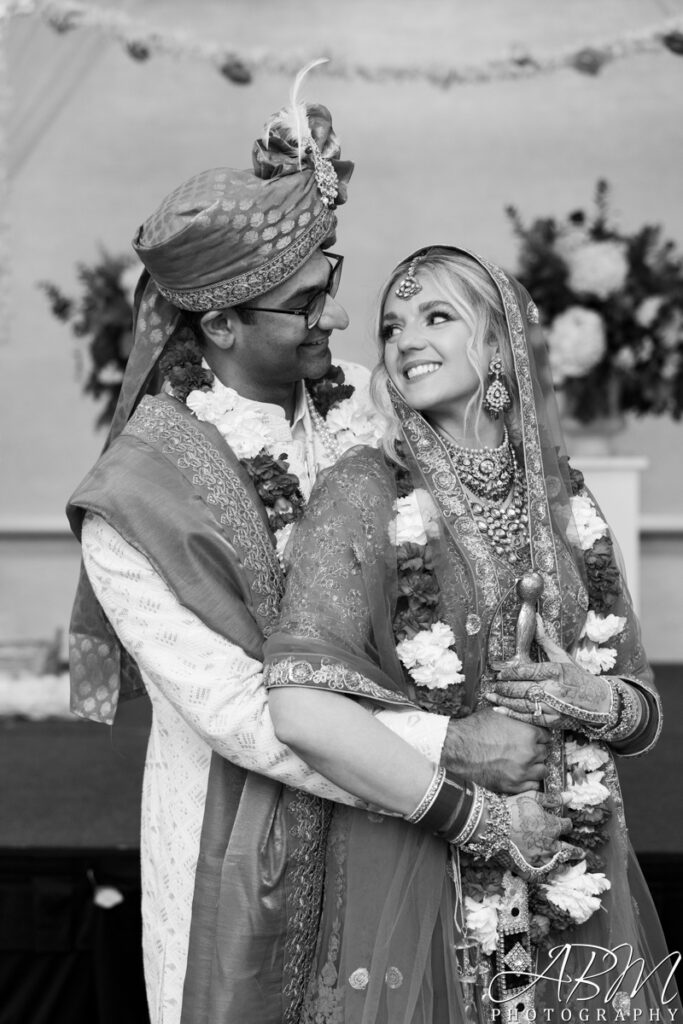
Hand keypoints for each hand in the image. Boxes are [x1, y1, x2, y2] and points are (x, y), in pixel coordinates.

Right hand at [441, 707, 548, 793]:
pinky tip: (521, 774)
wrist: (456, 749)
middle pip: (545, 752)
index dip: (539, 735)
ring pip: (542, 770)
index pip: (546, 735)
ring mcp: (522, 772)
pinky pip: (533, 785)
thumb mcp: (496, 714)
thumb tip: (521, 714)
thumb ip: (514, 717)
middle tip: (527, 749)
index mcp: (528, 733)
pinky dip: (529, 780)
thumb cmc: (474, 730)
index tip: (534, 737)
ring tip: (526, 763)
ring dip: (536, 766)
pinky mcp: (513, 786)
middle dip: (537, 750)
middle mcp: (529, 753)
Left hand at [486, 616, 611, 730]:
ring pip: (522, 704)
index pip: (526, 671)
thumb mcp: (563, 657)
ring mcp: (553, 707)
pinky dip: (513, 715)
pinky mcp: (553, 721)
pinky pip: (529, 718)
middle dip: (504, 687)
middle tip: (493, 685)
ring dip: (504, 701)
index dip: (510, 673)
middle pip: (521, 688)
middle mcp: (553, 689)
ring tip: (491, 697)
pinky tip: (500, 710)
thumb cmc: (578, 677)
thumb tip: (535, 618)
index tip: (500, 673)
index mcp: (555, 671)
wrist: (599, 702)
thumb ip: (545, 640)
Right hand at [505, 791, 581, 878]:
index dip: (567, 824)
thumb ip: (553, 799)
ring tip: (568, 868)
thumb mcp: (533, 797)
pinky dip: (545, 877)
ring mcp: (539, 857)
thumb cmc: (512, 808)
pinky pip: (540, 875)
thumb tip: (571, 796)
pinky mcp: (527, 866)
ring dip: (563, 866)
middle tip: (581, 853)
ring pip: (556, 864)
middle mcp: (549, 844)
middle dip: (575, 851)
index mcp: (552, 826)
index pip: (566, 826)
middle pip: (567, 849)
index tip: (566, 824)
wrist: (492, 823)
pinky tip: (548, 877)